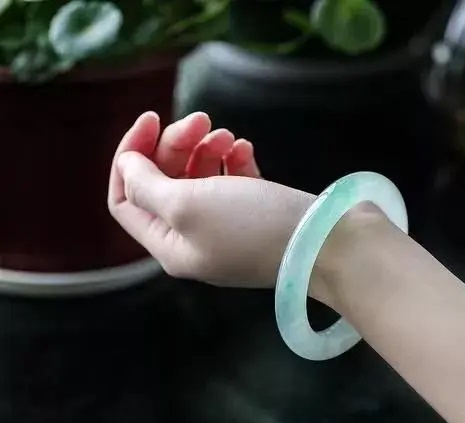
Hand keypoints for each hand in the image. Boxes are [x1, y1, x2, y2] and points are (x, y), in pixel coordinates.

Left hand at [108, 112, 313, 286]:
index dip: (130, 157)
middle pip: (164, 183)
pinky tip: (245, 149)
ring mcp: (227, 228)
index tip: (151, 120)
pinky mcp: (256, 215)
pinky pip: (232, 181)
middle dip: (177, 145)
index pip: (126, 199)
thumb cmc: (251, 227)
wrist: (324, 244)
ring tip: (227, 136)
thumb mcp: (186, 205)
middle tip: (201, 119)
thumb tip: (126, 166)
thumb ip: (146, 185)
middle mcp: (194, 239)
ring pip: (199, 178)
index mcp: (170, 245)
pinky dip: (233, 160)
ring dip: (207, 148)